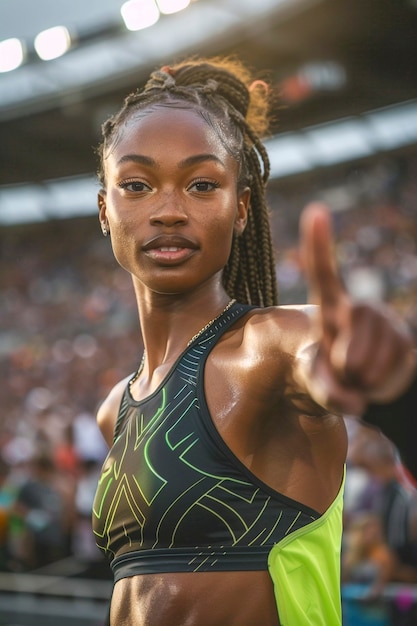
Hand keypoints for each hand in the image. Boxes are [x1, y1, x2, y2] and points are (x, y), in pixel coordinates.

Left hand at [299, 202, 416, 414]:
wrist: (361, 380)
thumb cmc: (328, 374)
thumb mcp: (317, 384)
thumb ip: (326, 392)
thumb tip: (352, 402)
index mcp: (329, 308)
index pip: (323, 273)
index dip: (319, 244)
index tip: (317, 210)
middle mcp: (358, 307)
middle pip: (350, 351)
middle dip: (346, 373)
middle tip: (344, 370)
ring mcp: (384, 319)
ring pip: (370, 362)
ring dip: (364, 379)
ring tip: (360, 371)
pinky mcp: (405, 335)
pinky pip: (394, 367)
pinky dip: (384, 382)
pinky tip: (380, 373)